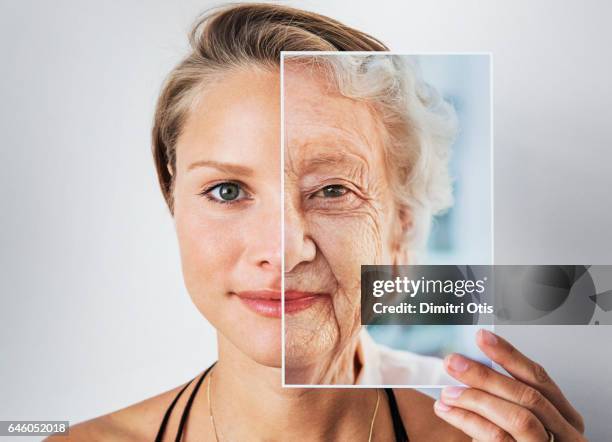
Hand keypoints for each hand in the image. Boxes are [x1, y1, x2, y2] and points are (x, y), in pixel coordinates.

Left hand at [433, 329, 585, 440]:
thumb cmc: (514, 441)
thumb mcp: (517, 419)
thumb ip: (504, 396)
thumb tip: (469, 365)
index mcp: (565, 417)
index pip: (539, 377)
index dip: (510, 354)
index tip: (482, 338)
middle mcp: (565, 434)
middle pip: (528, 396)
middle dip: (487, 376)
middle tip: (454, 362)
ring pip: (518, 418)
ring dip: (476, 399)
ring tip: (447, 392)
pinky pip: (498, 437)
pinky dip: (469, 420)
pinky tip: (448, 411)